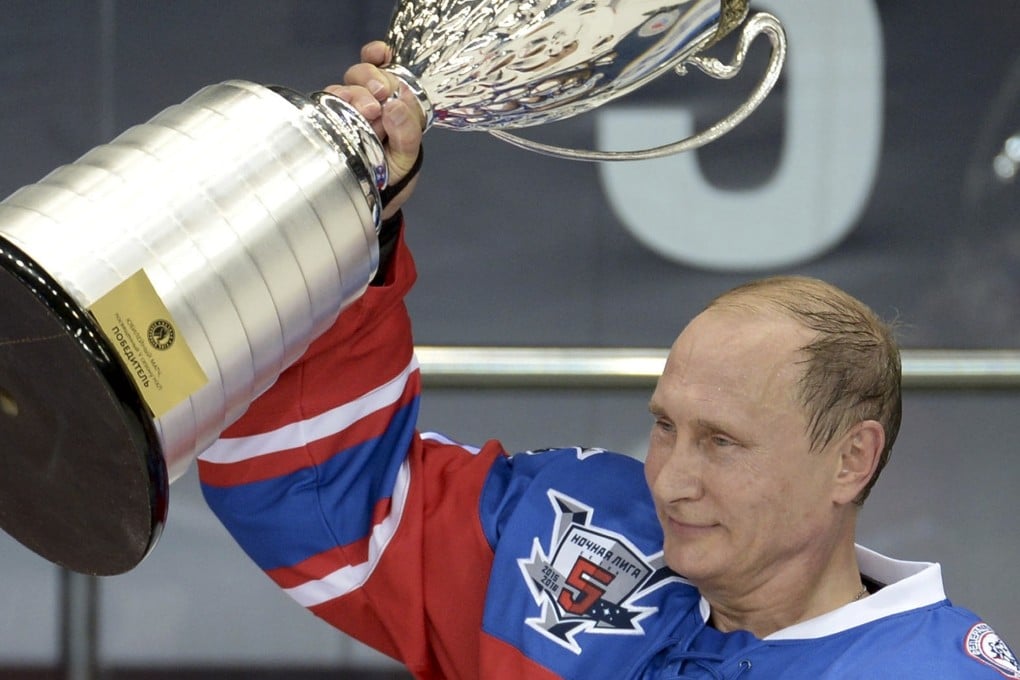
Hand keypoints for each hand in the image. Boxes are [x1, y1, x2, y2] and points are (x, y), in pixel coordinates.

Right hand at [324, 41, 424, 218]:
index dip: (382, 56)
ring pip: (345, 86)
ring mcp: (350, 113)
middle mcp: (373, 104)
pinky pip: (327, 102)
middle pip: (365, 73)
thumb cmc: (393, 180)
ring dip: (354, 92)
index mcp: (396, 105)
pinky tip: (340, 102)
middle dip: (371, 78)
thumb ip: (408, 134)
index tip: (382, 56)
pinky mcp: (331, 123)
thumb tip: (396, 105)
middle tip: (379, 98)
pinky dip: (334, 97)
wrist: (372, 206)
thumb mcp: (408, 159)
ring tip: (365, 112)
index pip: (388, 68)